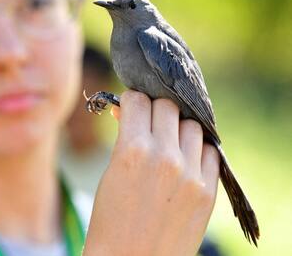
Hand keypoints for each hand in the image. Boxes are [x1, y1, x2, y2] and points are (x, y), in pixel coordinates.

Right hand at [83, 90, 219, 255]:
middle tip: (149, 124)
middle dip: (155, 110)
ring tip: (169, 142)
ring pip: (192, 125)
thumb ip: (125, 138)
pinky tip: (185, 160)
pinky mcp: (207, 191)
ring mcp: (190, 175)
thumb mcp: (110, 173)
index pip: (139, 101)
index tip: (132, 108)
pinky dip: (198, 149)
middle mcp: (165, 157)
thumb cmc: (110, 220)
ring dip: (179, 128)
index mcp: (133, 151)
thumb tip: (132, 111)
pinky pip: (210, 151)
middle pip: (167, 106)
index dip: (132, 102)